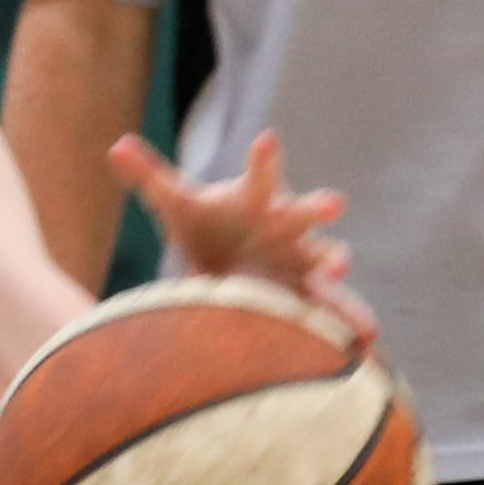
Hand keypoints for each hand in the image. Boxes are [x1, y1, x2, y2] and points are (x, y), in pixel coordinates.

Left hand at [109, 128, 372, 346]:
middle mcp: (286, 224)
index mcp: (255, 197)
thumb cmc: (207, 223)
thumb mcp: (177, 203)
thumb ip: (150, 177)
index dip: (263, 157)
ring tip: (348, 283)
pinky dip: (347, 324)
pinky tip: (367, 345)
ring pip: (326, 263)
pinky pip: (330, 308)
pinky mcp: (306, 293)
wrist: (231, 255)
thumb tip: (116, 147)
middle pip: (303, 213)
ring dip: (337, 273)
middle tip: (333, 201)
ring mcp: (301, 259)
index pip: (260, 172)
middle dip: (317, 207)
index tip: (265, 138)